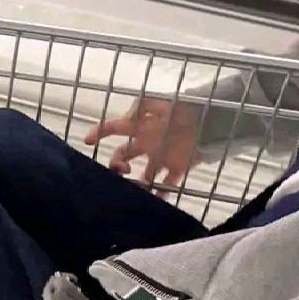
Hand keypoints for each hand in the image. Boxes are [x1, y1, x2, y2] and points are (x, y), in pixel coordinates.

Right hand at [85, 98, 201, 190]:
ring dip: (136, 183)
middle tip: (122, 170)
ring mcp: (162, 157)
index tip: (87, 141)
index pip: (115, 128)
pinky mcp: (178, 168)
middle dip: (116, 165)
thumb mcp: (161, 101)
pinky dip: (160, 194)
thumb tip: (125, 116)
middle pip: (123, 156)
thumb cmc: (186, 109)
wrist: (211, 122)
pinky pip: (165, 185)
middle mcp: (148, 143)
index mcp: (142, 126)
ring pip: (142, 175)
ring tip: (135, 188)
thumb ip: (141, 105)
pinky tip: (154, 199)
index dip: (99, 132)